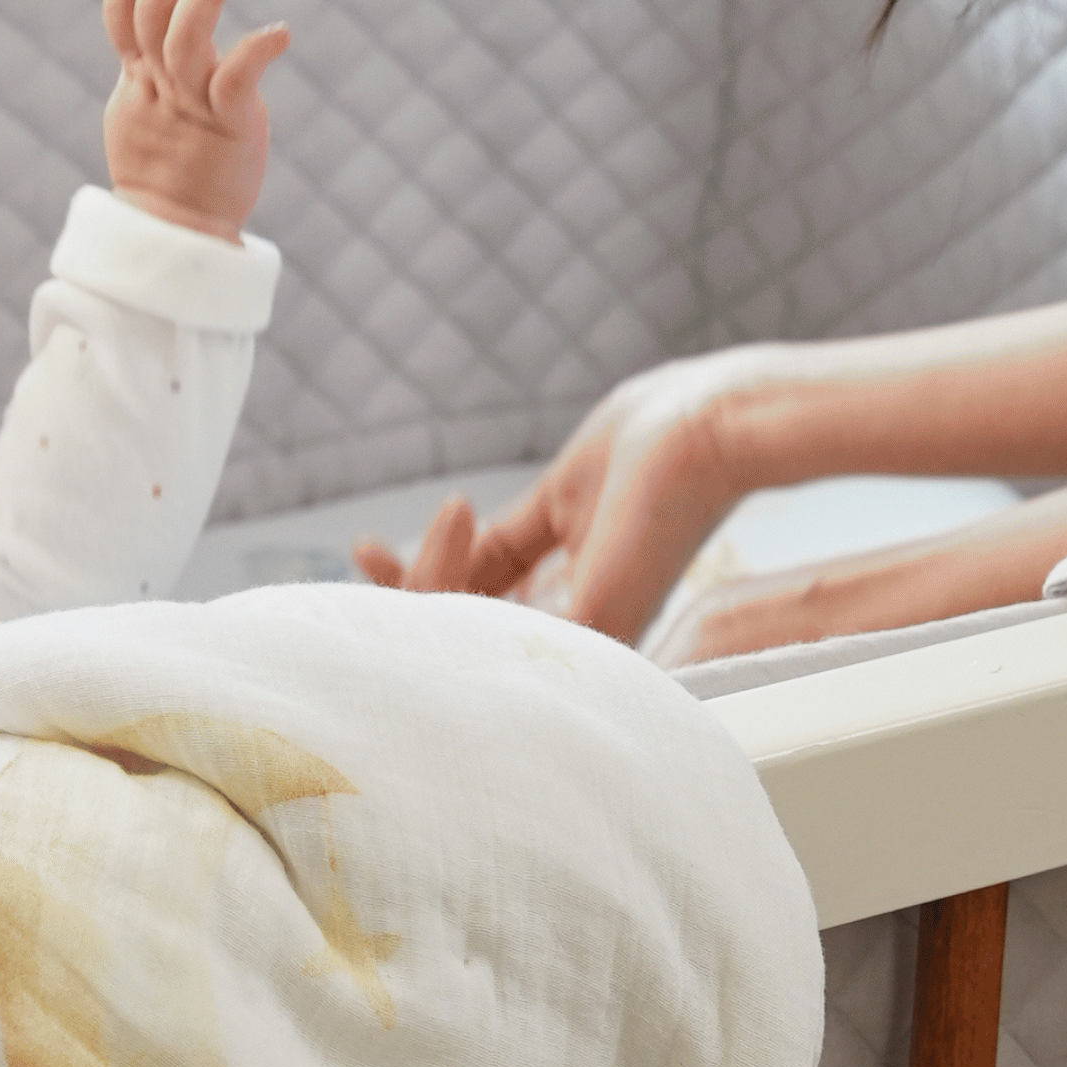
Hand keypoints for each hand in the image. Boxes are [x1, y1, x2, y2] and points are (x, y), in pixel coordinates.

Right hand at [101, 0, 288, 237]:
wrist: (179, 235)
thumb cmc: (169, 173)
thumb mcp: (146, 113)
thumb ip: (150, 70)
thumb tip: (158, 31)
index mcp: (137, 82)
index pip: (120, 14)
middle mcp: (160, 88)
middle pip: (150, 14)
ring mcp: (190, 107)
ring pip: (185, 40)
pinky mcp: (227, 128)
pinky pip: (236, 82)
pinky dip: (256, 51)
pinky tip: (280, 32)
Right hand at [353, 359, 752, 644]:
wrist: (703, 426)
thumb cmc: (652, 452)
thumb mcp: (555, 501)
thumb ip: (507, 544)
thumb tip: (456, 552)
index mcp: (574, 613)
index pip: (480, 624)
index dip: (416, 595)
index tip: (364, 550)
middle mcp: (579, 638)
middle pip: (461, 639)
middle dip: (404, 597)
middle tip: (369, 551)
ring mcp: (586, 640)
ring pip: (463, 638)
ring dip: (421, 584)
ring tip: (440, 521)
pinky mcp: (590, 625)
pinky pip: (483, 628)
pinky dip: (439, 585)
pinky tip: (435, 537)